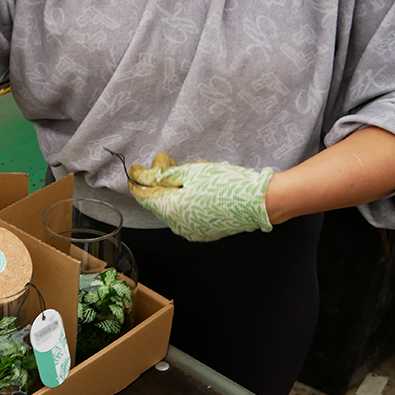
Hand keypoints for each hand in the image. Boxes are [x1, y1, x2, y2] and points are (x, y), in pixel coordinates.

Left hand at [128, 159, 273, 241]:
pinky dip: (186, 201)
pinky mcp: (204, 232)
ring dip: (174, 191)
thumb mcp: (191, 172)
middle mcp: (178, 226)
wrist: (258, 201)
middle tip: (166, 162)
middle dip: (159, 182)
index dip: (138, 181)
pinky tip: (198, 188)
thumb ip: (163, 176)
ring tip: (185, 172)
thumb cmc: (226, 183)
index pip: (144, 196)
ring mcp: (192, 231)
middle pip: (159, 202)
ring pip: (173, 208)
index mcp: (171, 211)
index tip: (136, 168)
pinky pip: (187, 214)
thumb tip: (143, 176)